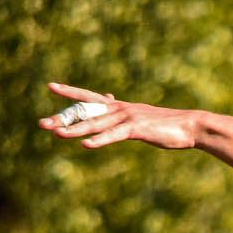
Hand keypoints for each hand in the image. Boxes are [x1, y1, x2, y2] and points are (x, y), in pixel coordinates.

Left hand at [39, 82, 198, 149]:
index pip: (91, 98)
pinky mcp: (137, 129)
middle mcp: (120, 109)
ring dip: (75, 130)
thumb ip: (129, 116)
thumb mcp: (145, 117)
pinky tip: (87, 145)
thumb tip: (121, 109)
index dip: (71, 92)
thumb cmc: (170, 124)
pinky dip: (100, 140)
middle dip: (63, 118)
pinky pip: (114, 136)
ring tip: (57, 134)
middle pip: (86, 112)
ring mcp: (128, 118)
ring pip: (96, 124)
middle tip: (42, 123)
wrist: (191, 126)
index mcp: (121, 107)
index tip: (52, 87)